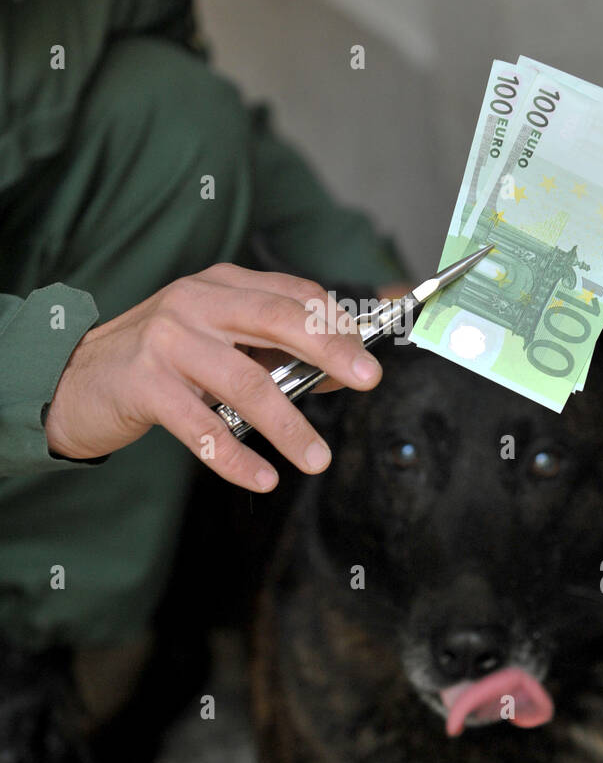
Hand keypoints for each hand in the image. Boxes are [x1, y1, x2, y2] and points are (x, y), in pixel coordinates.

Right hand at [44, 264, 383, 491]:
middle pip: (277, 320)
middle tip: (367, 380)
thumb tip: (334, 371)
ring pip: (246, 383)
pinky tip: (264, 478)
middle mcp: (195, 302)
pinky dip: (237, 458)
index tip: (365, 356)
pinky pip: (203, 428)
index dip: (335, 324)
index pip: (292, 294)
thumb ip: (266, 347)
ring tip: (317, 458)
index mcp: (220, 284)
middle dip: (330, 350)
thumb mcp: (213, 338)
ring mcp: (168, 341)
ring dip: (289, 426)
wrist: (74, 380)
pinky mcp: (145, 385)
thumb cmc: (157, 362)